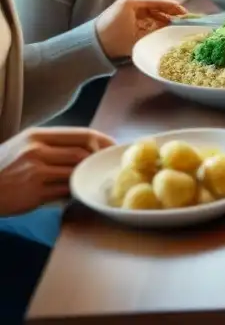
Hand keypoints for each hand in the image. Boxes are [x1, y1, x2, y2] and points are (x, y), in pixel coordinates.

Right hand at [0, 127, 114, 215]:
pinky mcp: (34, 192)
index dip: (102, 141)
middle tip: (106, 167)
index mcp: (37, 135)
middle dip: (98, 160)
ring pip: (75, 172)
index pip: (82, 134)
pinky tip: (75, 193)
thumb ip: (51, 144)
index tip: (112, 148)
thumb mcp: (23, 145)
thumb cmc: (2, 167)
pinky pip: (64, 191)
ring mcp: (35, 171)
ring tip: (89, 180)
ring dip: (85, 177)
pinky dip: (73, 192)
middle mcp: (37, 150)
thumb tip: (85, 146)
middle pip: (83, 153)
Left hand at [95, 0, 187, 59]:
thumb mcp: (137, 37)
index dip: (172, 8)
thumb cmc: (113, 39)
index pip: (157, 2)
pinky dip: (153, 24)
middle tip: (183, 20)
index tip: (185, 13)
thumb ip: (156, 32)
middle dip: (169, 14)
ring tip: (175, 27)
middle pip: (155, 7)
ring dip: (162, 20)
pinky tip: (162, 30)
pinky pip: (144, 20)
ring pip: (150, 14)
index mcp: (132, 3)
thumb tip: (172, 30)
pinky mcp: (124, 19)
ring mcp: (126, 11)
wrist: (92, 48)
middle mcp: (130, 4)